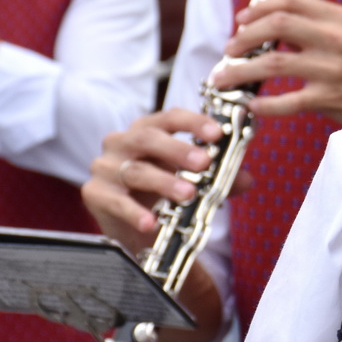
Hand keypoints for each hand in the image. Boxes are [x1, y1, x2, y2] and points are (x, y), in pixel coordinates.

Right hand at [83, 108, 228, 247]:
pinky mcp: (95, 193)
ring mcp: (106, 166)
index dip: (193, 122)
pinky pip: (116, 201)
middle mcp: (122, 142)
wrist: (136, 225)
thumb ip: (218, 177)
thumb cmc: (165, 191)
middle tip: (203, 163)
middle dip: (178, 150)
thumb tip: (247, 179)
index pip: (170, 117)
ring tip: (188, 195)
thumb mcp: (193, 180)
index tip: (217, 134)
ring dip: (164, 182)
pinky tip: (151, 223)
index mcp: (148, 129)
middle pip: (148, 138)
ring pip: (135, 170)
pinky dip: (135, 212)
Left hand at [214, 0, 341, 149]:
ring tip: (225, 77)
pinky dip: (264, 105)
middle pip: (277, 26)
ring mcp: (334, 70)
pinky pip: (287, 101)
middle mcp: (338, 40)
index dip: (259, 7)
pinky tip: (254, 105)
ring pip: (273, 63)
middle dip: (243, 36)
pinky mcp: (331, 99)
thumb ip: (321, 25)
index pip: (291, 1)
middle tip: (229, 49)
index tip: (242, 19)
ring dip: (241, 70)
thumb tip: (277, 24)